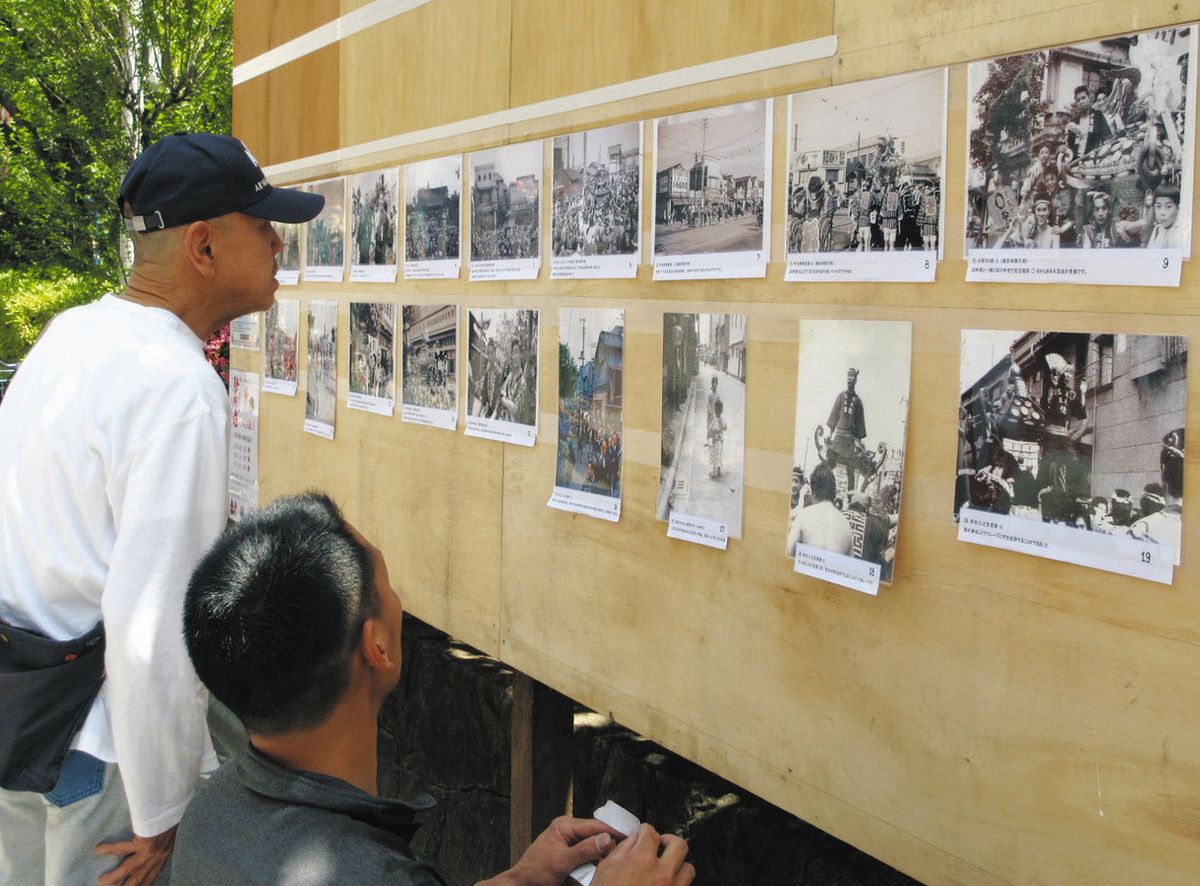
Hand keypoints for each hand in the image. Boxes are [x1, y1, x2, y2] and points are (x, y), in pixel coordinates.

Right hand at [95, 825, 175, 885]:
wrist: (174, 806)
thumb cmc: (171, 819)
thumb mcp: (168, 839)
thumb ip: (159, 849)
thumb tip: (147, 852)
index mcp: (163, 858)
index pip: (151, 878)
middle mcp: (157, 857)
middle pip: (138, 880)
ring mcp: (150, 851)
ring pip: (127, 870)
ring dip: (113, 877)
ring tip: (101, 881)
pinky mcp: (144, 842)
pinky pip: (121, 848)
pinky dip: (108, 849)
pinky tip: (98, 850)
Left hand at [479, 816, 621, 885]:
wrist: (522, 885)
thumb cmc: (535, 872)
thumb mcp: (561, 861)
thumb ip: (584, 850)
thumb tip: (606, 839)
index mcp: (564, 825)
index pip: (594, 824)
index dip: (612, 830)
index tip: (629, 834)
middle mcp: (569, 831)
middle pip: (596, 835)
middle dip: (607, 846)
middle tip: (621, 855)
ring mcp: (570, 844)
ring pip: (594, 847)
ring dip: (601, 857)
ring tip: (611, 864)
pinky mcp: (571, 856)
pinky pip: (588, 856)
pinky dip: (594, 863)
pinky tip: (599, 870)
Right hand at [591, 823, 693, 885]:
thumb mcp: (605, 870)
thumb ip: (622, 850)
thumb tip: (633, 838)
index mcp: (642, 861)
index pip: (652, 833)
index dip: (646, 830)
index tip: (644, 833)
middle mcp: (662, 874)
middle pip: (679, 845)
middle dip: (669, 841)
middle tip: (661, 845)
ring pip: (688, 868)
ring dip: (678, 865)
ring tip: (667, 868)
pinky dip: (678, 884)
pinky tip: (666, 885)